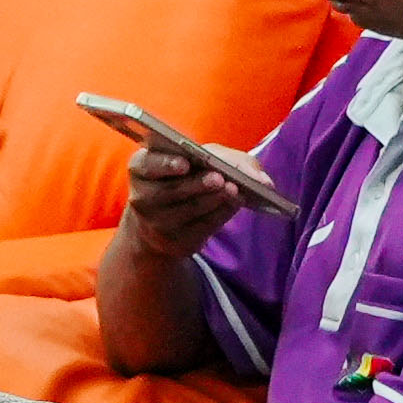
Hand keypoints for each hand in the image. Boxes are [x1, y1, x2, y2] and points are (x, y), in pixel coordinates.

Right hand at [112, 128, 252, 254]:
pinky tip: (234, 203)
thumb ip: (226, 159)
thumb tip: (261, 179)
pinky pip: (202, 227)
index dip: (164, 164)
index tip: (184, 164)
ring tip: (233, 190)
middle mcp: (143, 197)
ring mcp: (158, 224)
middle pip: (170, 191)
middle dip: (197, 184)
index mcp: (141, 169)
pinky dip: (221, 214)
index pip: (145, 165)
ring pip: (188, 210)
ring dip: (213, 200)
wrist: (161, 222)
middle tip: (219, 178)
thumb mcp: (196, 160)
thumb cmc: (184, 178)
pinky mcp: (177, 243)